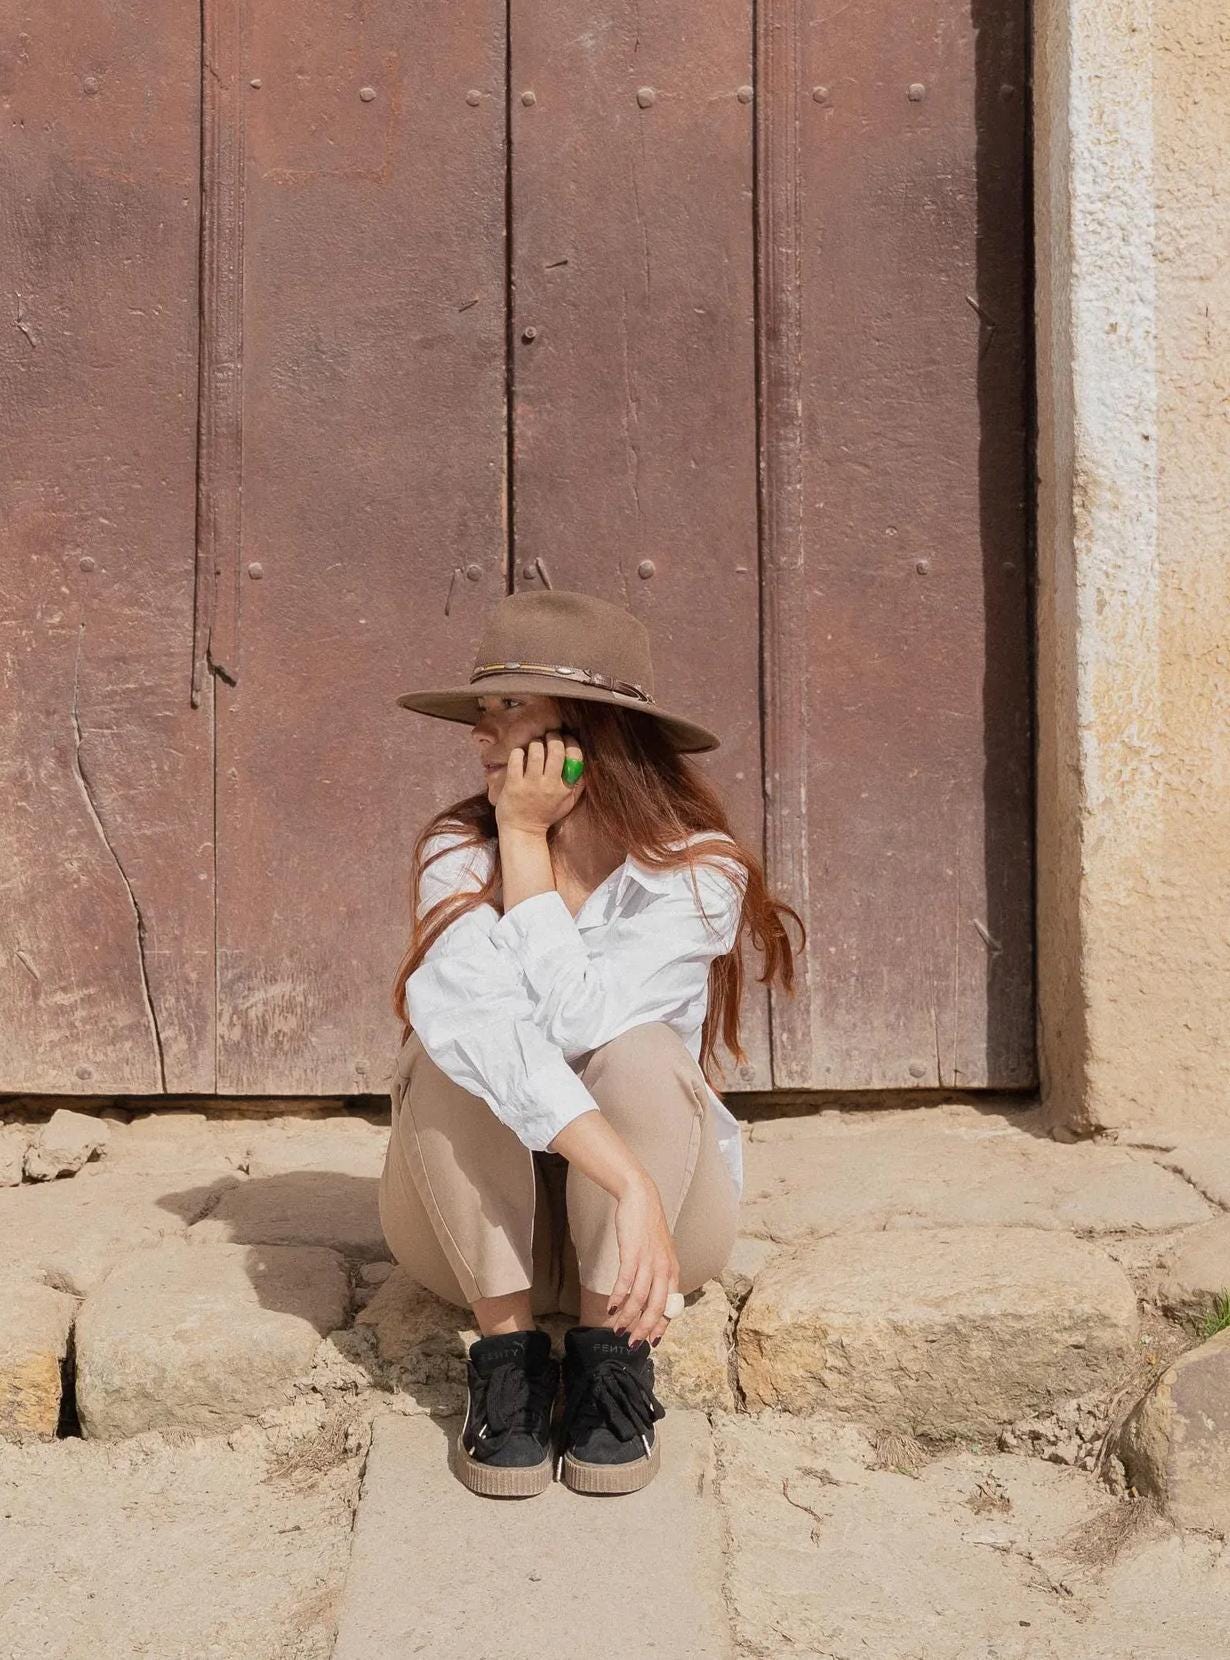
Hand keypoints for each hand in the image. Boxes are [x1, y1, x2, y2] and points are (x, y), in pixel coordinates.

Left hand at [494, 728, 585, 834]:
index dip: (571, 742)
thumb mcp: (568, 803)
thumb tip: (584, 761)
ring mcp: (531, 785)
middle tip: (549, 736)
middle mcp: (550, 785)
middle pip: (556, 749)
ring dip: (536, 743)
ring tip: (535, 745)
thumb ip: (578, 784)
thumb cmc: (546, 815)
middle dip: (553, 737)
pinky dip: (518, 752)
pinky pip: (517, 758)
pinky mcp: (513, 784)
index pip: (575, 757)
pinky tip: (520, 755)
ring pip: (536, 750)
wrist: (523, 831)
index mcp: (565, 788)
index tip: (566, 738)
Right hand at [608, 1172, 680, 1347]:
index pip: (671, 1306)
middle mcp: (664, 1268)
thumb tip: (652, 1296)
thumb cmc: (648, 1226)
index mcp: (672, 1270)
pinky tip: (611, 1306)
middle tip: (633, 1343)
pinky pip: (625, 1281)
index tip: (652, 1341)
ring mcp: (648, 1261)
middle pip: (656, 1307)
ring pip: (639, 1298)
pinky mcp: (633, 1253)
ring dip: (627, 1317)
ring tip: (617, 1328)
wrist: (641, 1198)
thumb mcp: (661, 1252)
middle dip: (644, 1329)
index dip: (661, 1326)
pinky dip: (618, 1297)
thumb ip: (660, 1273)